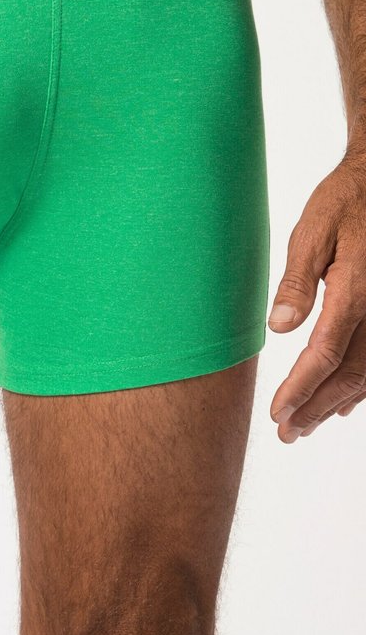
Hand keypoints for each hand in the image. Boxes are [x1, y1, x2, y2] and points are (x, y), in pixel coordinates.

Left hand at [269, 153, 365, 441]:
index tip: (278, 412)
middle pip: (348, 374)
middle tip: (287, 434)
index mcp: (355, 292)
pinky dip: (360, 387)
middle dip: (315, 407)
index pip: (324, 355)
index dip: (300, 388)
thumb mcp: (312, 232)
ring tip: (306, 427)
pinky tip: (342, 405)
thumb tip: (280, 327)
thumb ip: (297, 281)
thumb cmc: (345, 201)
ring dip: (335, 403)